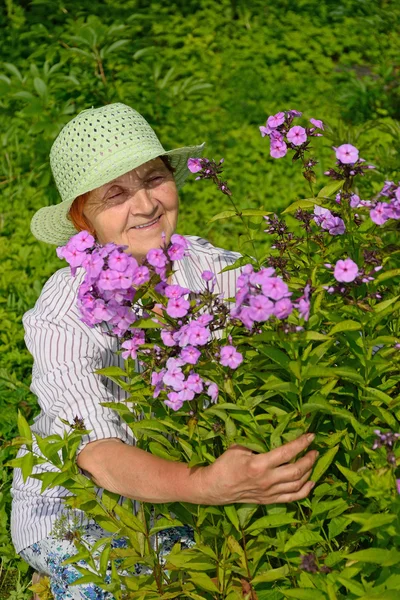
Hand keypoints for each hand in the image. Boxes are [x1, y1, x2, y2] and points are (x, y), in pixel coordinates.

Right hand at [197, 433, 317, 504]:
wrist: (214, 487)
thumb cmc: (224, 464)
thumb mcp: (239, 448)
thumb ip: (257, 443)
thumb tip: (274, 435)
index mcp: (259, 464)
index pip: (286, 452)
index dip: (301, 443)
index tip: (311, 436)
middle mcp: (267, 480)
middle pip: (297, 470)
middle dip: (310, 458)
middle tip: (314, 449)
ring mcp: (269, 493)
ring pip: (297, 484)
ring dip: (309, 472)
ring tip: (313, 461)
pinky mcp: (269, 500)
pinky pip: (292, 498)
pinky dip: (305, 490)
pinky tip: (312, 482)